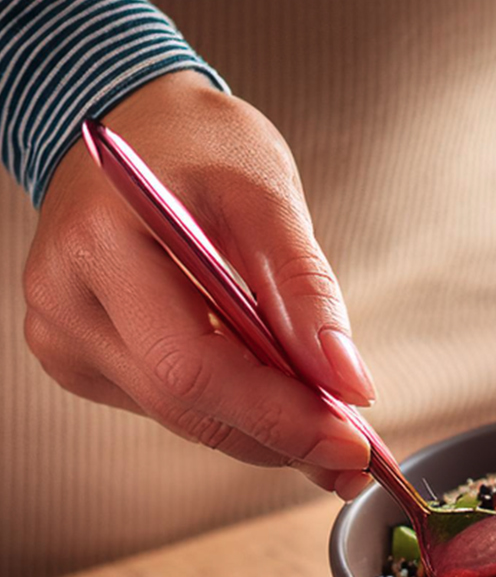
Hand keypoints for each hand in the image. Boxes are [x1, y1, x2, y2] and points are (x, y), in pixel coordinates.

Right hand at [23, 71, 375, 497]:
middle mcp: (66, 297)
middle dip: (280, 435)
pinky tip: (272, 394)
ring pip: (178, 416)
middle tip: (354, 452)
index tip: (352, 443)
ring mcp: (61, 332)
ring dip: (262, 430)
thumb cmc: (199, 147)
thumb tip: (347, 382)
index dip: (277, 415)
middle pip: (184, 403)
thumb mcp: (268, 196)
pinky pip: (165, 403)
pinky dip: (229, 407)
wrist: (134, 124)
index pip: (192, 365)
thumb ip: (307, 289)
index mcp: (100, 245)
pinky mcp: (76, 354)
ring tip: (330, 426)